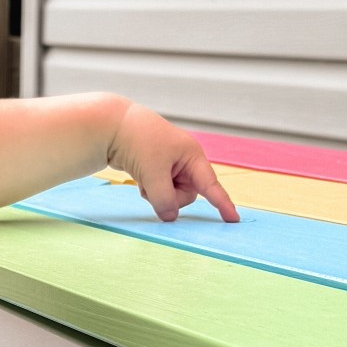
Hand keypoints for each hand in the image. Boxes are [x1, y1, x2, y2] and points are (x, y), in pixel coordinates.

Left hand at [107, 105, 238, 222]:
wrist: (113, 126)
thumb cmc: (138, 141)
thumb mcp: (152, 173)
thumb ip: (164, 199)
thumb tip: (170, 216)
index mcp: (192, 156)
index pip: (211, 185)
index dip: (222, 203)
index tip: (234, 220)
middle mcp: (185, 161)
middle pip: (187, 195)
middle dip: (170, 197)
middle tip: (151, 186)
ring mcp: (170, 166)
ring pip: (171, 195)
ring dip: (157, 194)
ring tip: (143, 178)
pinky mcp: (156, 170)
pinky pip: (159, 191)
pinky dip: (149, 190)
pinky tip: (139, 179)